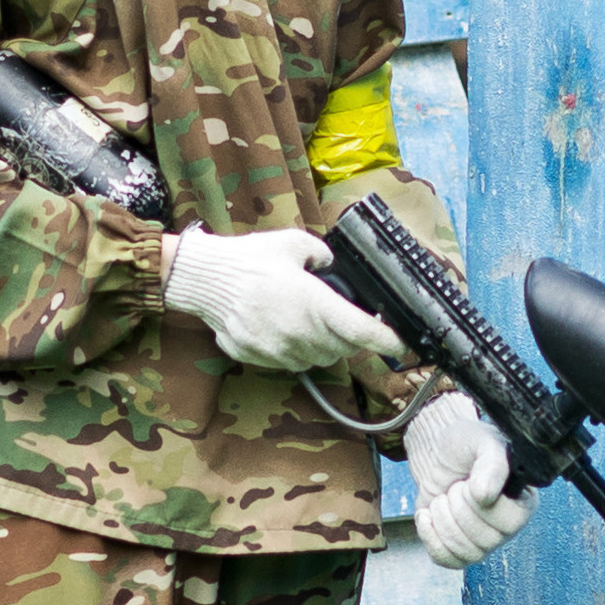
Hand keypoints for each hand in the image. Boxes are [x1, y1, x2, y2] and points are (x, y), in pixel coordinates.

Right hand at [163, 226, 403, 372]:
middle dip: (351, 337)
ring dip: (324, 345)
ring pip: (319, 358)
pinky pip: (291, 361)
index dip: (388, 342)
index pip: (363, 332)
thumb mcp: (295, 243)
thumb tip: (332, 264)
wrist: (204, 279)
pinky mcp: (261, 358)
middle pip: (343, 349)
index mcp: (315, 304)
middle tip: (345, 319)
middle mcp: (301, 334)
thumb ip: (323, 254)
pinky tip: (285, 327)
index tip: (400, 345)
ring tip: (311, 321)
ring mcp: (280, 351)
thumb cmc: (249, 259)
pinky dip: (297, 349)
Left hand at [404, 395, 538, 569]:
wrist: (437, 457)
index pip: (508, 521)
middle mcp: (508, 527)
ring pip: (463, 551)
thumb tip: (486, 497)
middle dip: (456, 505)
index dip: (478, 500)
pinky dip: (429, 535)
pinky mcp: (459, 550)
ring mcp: (484, 542)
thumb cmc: (465, 446)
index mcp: (523, 502)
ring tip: (443, 498)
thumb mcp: (482, 443)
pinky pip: (445, 560)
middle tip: (455, 486)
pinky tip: (426, 515)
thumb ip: (491, 464)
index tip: (469, 479)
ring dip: (442, 518)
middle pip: (482, 539)